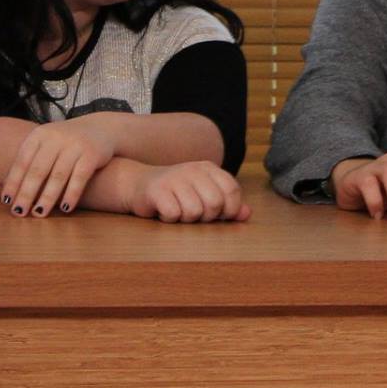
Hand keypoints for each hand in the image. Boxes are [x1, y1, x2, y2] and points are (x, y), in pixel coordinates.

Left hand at [1, 115, 119, 216]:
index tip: (7, 201)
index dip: (13, 182)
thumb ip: (29, 161)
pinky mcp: (92, 154)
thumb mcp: (46, 144)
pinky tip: (65, 208)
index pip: (22, 161)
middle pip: (37, 170)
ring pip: (58, 176)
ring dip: (47, 197)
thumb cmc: (67, 142)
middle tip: (19, 212)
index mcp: (40, 135)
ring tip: (39, 214)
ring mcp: (74, 145)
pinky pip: (79, 178)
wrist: (102, 128)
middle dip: (27, 193)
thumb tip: (4, 187)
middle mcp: (55, 138)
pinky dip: (71, 194)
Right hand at [129, 162, 249, 223]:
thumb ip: (227, 204)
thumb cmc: (177, 193)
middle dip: (207, 216)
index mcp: (208, 168)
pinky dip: (170, 219)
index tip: (220, 215)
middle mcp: (193, 169)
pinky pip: (174, 214)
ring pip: (194, 211)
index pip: (232, 189)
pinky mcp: (157, 190)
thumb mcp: (204, 194)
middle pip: (215, 203)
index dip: (230, 208)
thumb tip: (247, 214)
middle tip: (194, 213)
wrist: (139, 185)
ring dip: (186, 219)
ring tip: (178, 211)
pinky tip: (164, 212)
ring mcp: (175, 178)